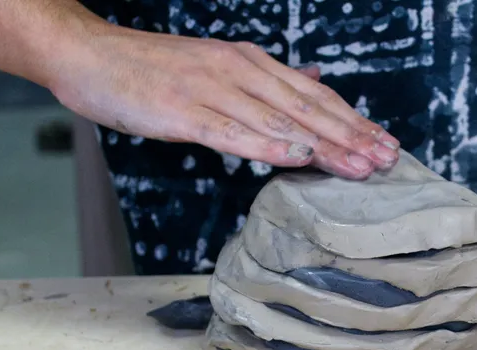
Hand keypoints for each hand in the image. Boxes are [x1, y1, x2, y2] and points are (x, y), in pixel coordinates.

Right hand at [47, 23, 398, 177]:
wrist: (90, 55)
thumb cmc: (153, 69)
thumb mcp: (219, 65)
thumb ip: (267, 79)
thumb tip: (313, 78)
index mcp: (251, 62)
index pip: (314, 94)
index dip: (352, 120)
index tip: (384, 143)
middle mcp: (239, 71)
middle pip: (307, 107)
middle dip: (351, 136)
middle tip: (386, 160)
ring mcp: (212, 89)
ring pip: (279, 121)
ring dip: (323, 145)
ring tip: (358, 166)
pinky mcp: (183, 110)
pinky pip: (233, 131)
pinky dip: (268, 146)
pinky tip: (297, 159)